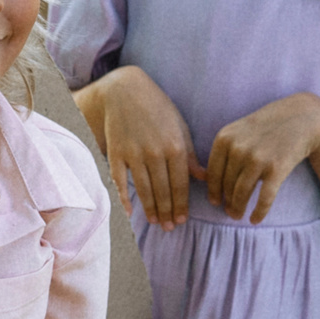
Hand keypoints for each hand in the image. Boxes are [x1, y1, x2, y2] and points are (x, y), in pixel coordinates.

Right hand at [78, 67, 195, 229]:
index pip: (180, 184)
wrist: (124, 90)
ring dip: (149, 208)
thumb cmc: (157, 108)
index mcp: (175, 146)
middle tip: (168, 228)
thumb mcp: (179, 126)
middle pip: (162, 191)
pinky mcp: (116, 152)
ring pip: (143, 189)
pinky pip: (120, 180)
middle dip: (166, 212)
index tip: (181, 220)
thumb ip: (191, 154)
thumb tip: (203, 177)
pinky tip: (128, 212)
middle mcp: (155, 153)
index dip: (181, 205)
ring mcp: (134, 154)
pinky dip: (123, 197)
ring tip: (154, 222)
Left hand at [200, 94, 319, 223]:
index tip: (215, 202)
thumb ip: (224, 149)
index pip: (213, 173)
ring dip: (239, 208)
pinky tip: (255, 220)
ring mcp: (257, 159)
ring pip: (242, 193)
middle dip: (227, 202)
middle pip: (227, 185)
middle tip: (229, 212)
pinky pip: (264, 198)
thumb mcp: (239, 130)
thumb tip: (207, 180)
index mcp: (224, 138)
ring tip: (238, 216)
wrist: (302, 118)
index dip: (213, 191)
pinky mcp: (276, 169)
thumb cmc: (267, 126)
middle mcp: (238, 148)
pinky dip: (259, 212)